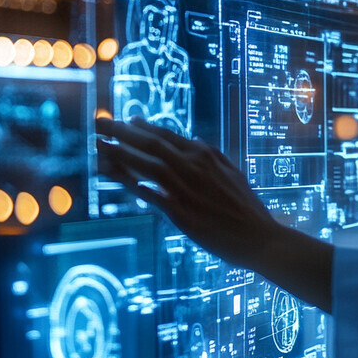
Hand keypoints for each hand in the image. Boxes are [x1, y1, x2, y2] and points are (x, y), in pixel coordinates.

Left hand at [96, 116, 277, 271]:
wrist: (259, 236)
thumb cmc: (247, 207)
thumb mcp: (233, 172)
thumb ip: (213, 155)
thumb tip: (195, 139)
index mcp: (206, 156)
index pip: (168, 136)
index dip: (143, 127)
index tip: (126, 120)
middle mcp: (194, 167)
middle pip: (152, 145)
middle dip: (123, 133)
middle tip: (100, 124)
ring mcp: (186, 190)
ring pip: (146, 166)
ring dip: (120, 156)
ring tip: (98, 147)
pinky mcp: (181, 213)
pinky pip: (150, 195)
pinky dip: (133, 185)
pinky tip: (114, 178)